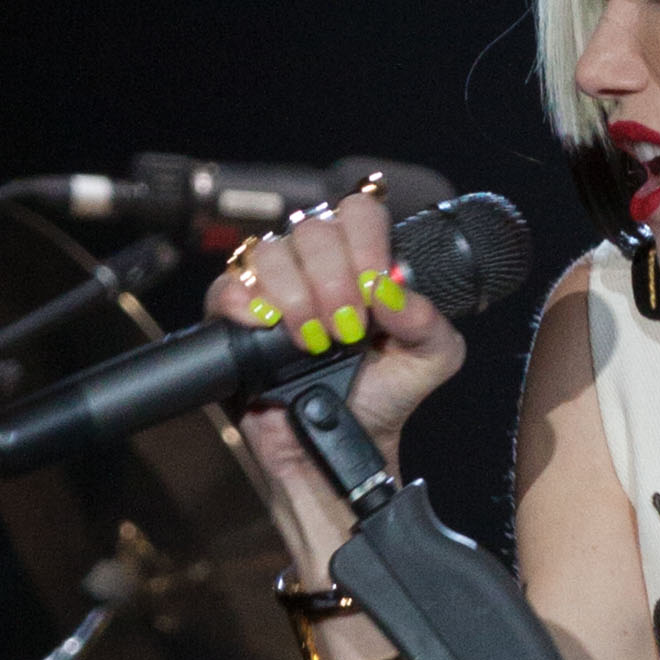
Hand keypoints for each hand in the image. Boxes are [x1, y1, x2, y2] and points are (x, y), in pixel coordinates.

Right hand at [204, 184, 466, 582]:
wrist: (344, 447)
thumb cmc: (383, 397)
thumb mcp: (431, 360)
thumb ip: (429, 321)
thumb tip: (393, 291)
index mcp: (361, 261)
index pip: (359, 212)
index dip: (366, 244)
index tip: (374, 291)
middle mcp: (315, 265)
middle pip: (313, 229)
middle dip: (334, 281)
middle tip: (346, 330)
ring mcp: (273, 287)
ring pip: (272, 254)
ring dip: (297, 298)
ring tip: (314, 344)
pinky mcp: (234, 316)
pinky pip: (227, 287)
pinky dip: (247, 304)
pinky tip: (268, 329)